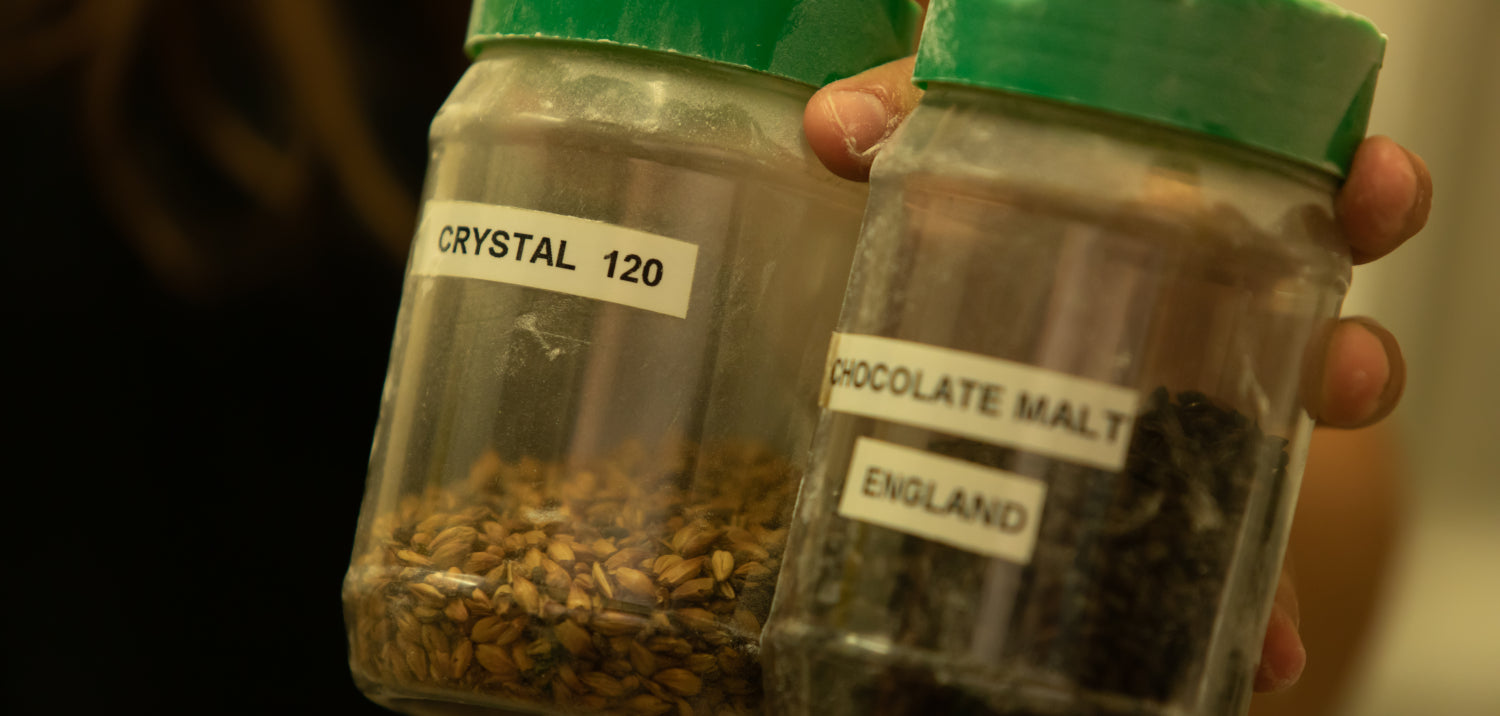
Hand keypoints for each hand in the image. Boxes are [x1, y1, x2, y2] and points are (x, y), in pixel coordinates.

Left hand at [804, 17, 1431, 695]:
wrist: (908, 258)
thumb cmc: (946, 188)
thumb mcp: (926, 136)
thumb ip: (893, 116)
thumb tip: (837, 131)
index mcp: (1177, 215)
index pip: (1300, 191)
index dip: (1358, 191)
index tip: (1369, 196)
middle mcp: (1195, 319)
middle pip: (1311, 337)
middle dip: (1345, 363)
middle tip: (1332, 379)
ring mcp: (1169, 410)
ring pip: (1269, 461)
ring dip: (1282, 521)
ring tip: (1287, 565)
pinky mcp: (1124, 485)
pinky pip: (1199, 550)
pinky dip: (1232, 611)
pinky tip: (1249, 659)